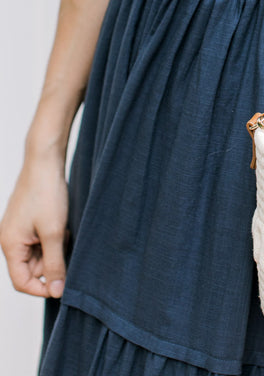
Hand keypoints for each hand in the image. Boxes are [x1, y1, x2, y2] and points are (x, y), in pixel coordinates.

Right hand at [0, 155, 68, 298]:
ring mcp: (17, 230)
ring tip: (62, 229)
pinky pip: (40, 240)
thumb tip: (56, 292)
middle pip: (31, 268)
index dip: (42, 289)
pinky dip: (52, 237)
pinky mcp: (27, 221)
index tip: (63, 285)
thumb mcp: (54, 232)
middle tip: (63, 241)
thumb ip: (55, 264)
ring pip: (38, 254)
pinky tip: (60, 223)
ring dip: (54, 248)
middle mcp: (9, 239)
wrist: (45, 160)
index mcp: (10, 245)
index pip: (21, 282)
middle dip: (51, 261)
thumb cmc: (46, 193)